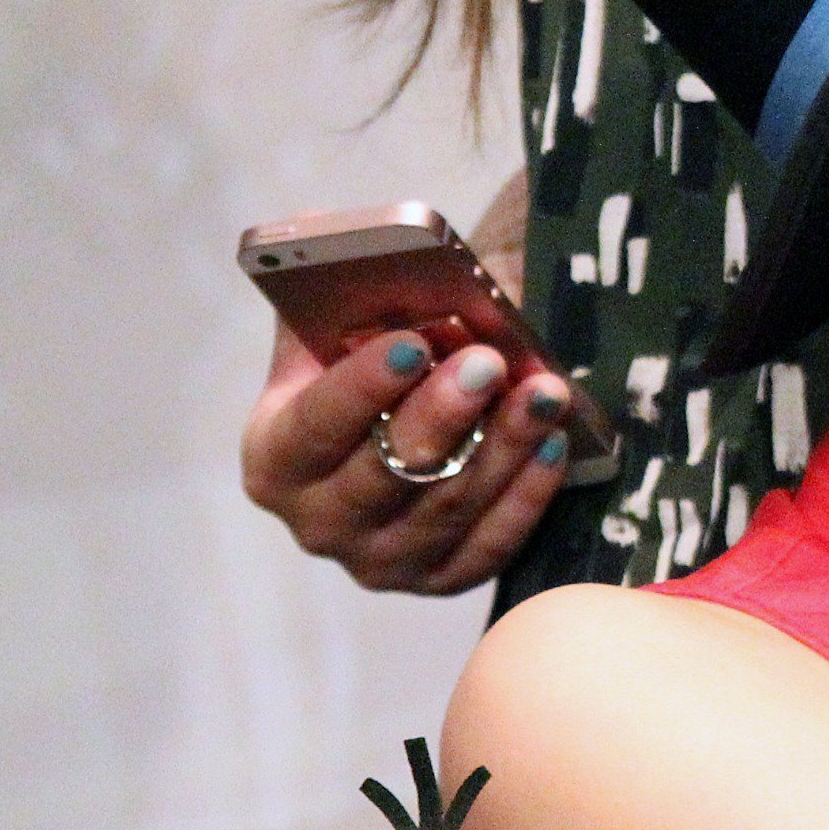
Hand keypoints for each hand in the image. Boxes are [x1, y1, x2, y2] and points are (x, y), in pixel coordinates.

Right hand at [240, 322, 572, 594]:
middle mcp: (318, 523)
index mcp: (274, 459)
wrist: (409, 413)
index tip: (413, 342)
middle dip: (442, 414)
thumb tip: (351, 250)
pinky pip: (490, 545)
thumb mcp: (338, 329)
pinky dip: (526, 493)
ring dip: (502, 444)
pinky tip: (554, 443)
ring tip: (544, 391)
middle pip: (385, 474)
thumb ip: (341, 302)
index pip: (314, 428)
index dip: (361, 386)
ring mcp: (380, 561)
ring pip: (448, 506)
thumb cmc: (371, 362)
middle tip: (488, 363)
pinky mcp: (441, 579)